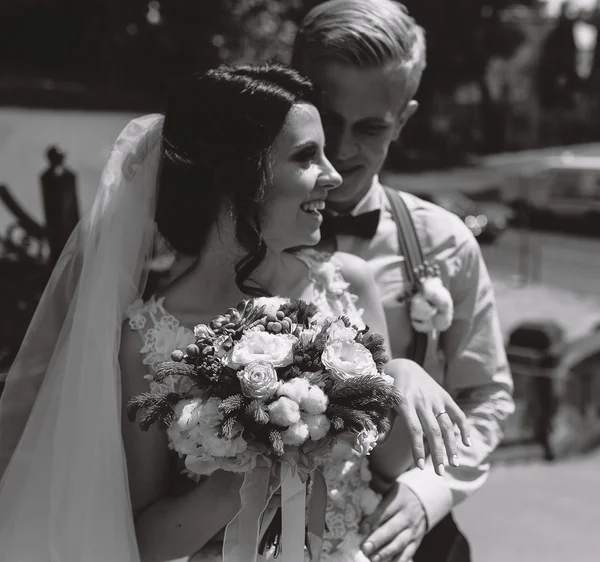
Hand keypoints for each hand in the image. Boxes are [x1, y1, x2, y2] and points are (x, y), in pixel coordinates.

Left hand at [360, 483, 426, 561]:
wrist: (424, 500)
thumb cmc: (400, 495)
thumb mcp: (391, 488)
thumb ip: (379, 493)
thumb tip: (362, 499)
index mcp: (399, 501)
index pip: (385, 512)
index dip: (373, 521)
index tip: (362, 529)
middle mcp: (407, 517)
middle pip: (392, 530)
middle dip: (378, 540)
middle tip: (365, 548)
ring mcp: (413, 531)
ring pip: (400, 544)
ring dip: (386, 553)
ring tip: (373, 559)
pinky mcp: (416, 542)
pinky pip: (408, 553)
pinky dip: (398, 560)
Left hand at [383, 358, 470, 474]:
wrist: (405, 367)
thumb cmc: (392, 390)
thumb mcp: (385, 404)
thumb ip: (384, 422)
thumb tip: (378, 443)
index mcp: (405, 404)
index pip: (414, 430)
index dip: (417, 449)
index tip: (420, 467)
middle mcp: (422, 402)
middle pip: (432, 431)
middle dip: (437, 453)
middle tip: (440, 473)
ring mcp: (435, 399)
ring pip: (446, 425)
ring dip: (452, 445)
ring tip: (454, 464)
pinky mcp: (444, 396)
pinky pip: (457, 413)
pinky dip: (463, 428)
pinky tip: (466, 444)